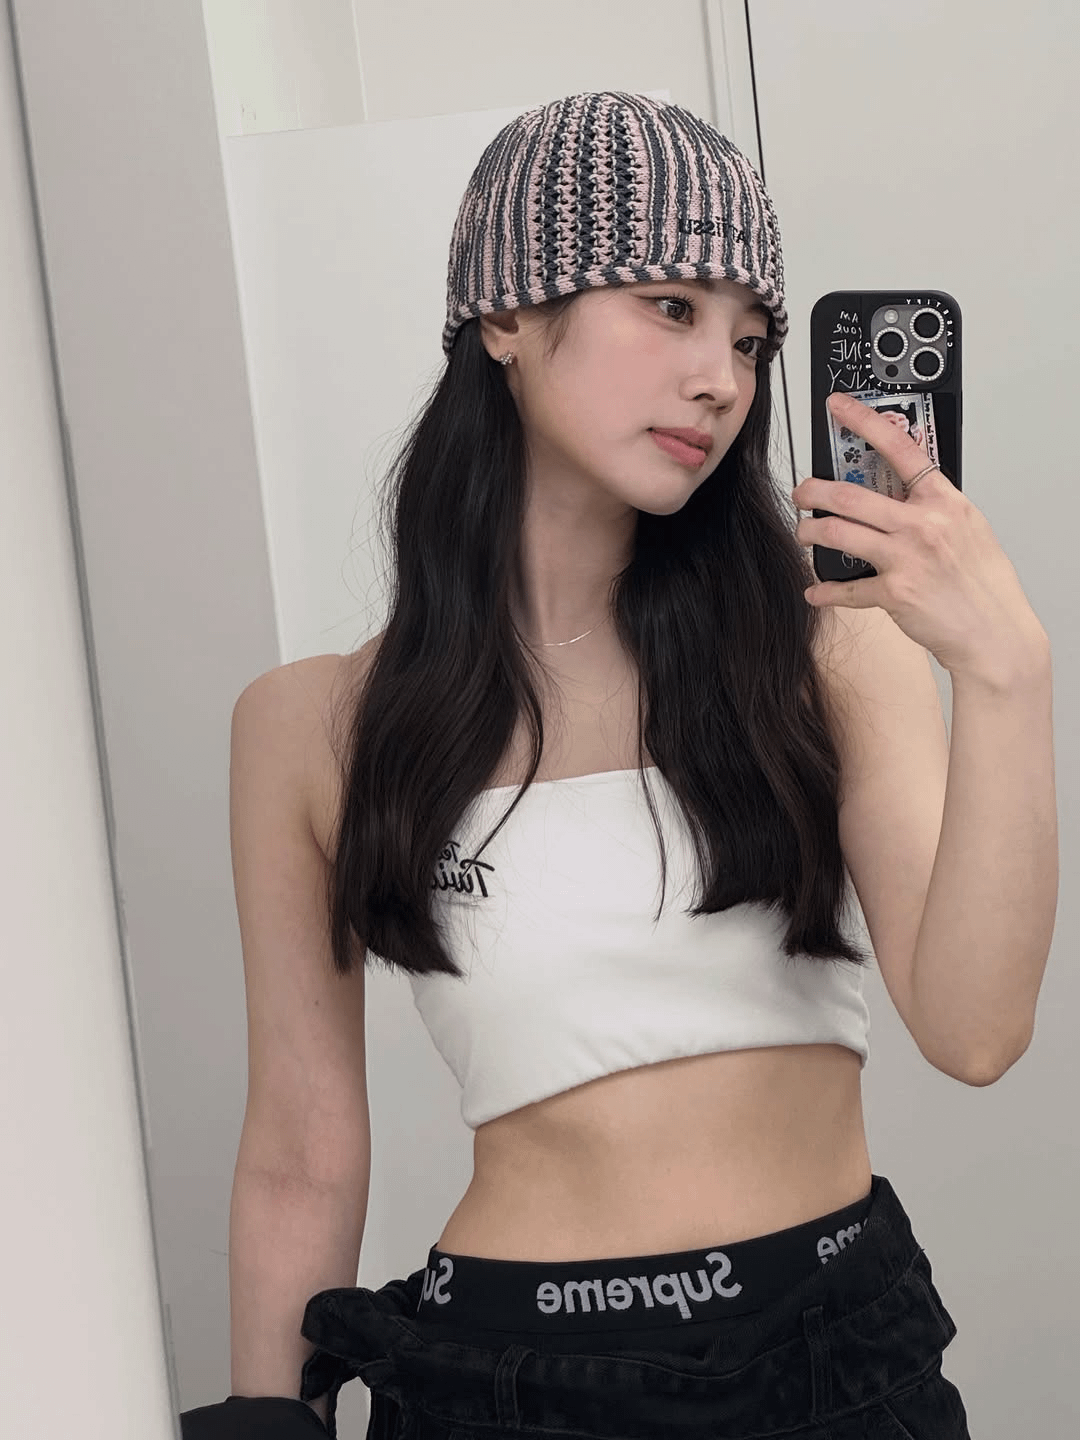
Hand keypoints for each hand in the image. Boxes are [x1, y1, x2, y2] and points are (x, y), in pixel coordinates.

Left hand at [791, 391, 1047, 680]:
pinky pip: (847, 588)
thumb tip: (903, 484)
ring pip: (840, 533)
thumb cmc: (983, 583)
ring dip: (812, 532)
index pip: (900, 448)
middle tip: (803, 491)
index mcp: (944, 501)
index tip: (839, 407)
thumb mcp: (967, 527)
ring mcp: (907, 558)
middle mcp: (924, 524)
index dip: (865, 422)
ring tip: (805, 532)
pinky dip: (826, 591)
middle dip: (815, 490)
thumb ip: (933, 505)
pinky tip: (816, 591)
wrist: (994, 632)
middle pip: (852, 495)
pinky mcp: (894, 593)